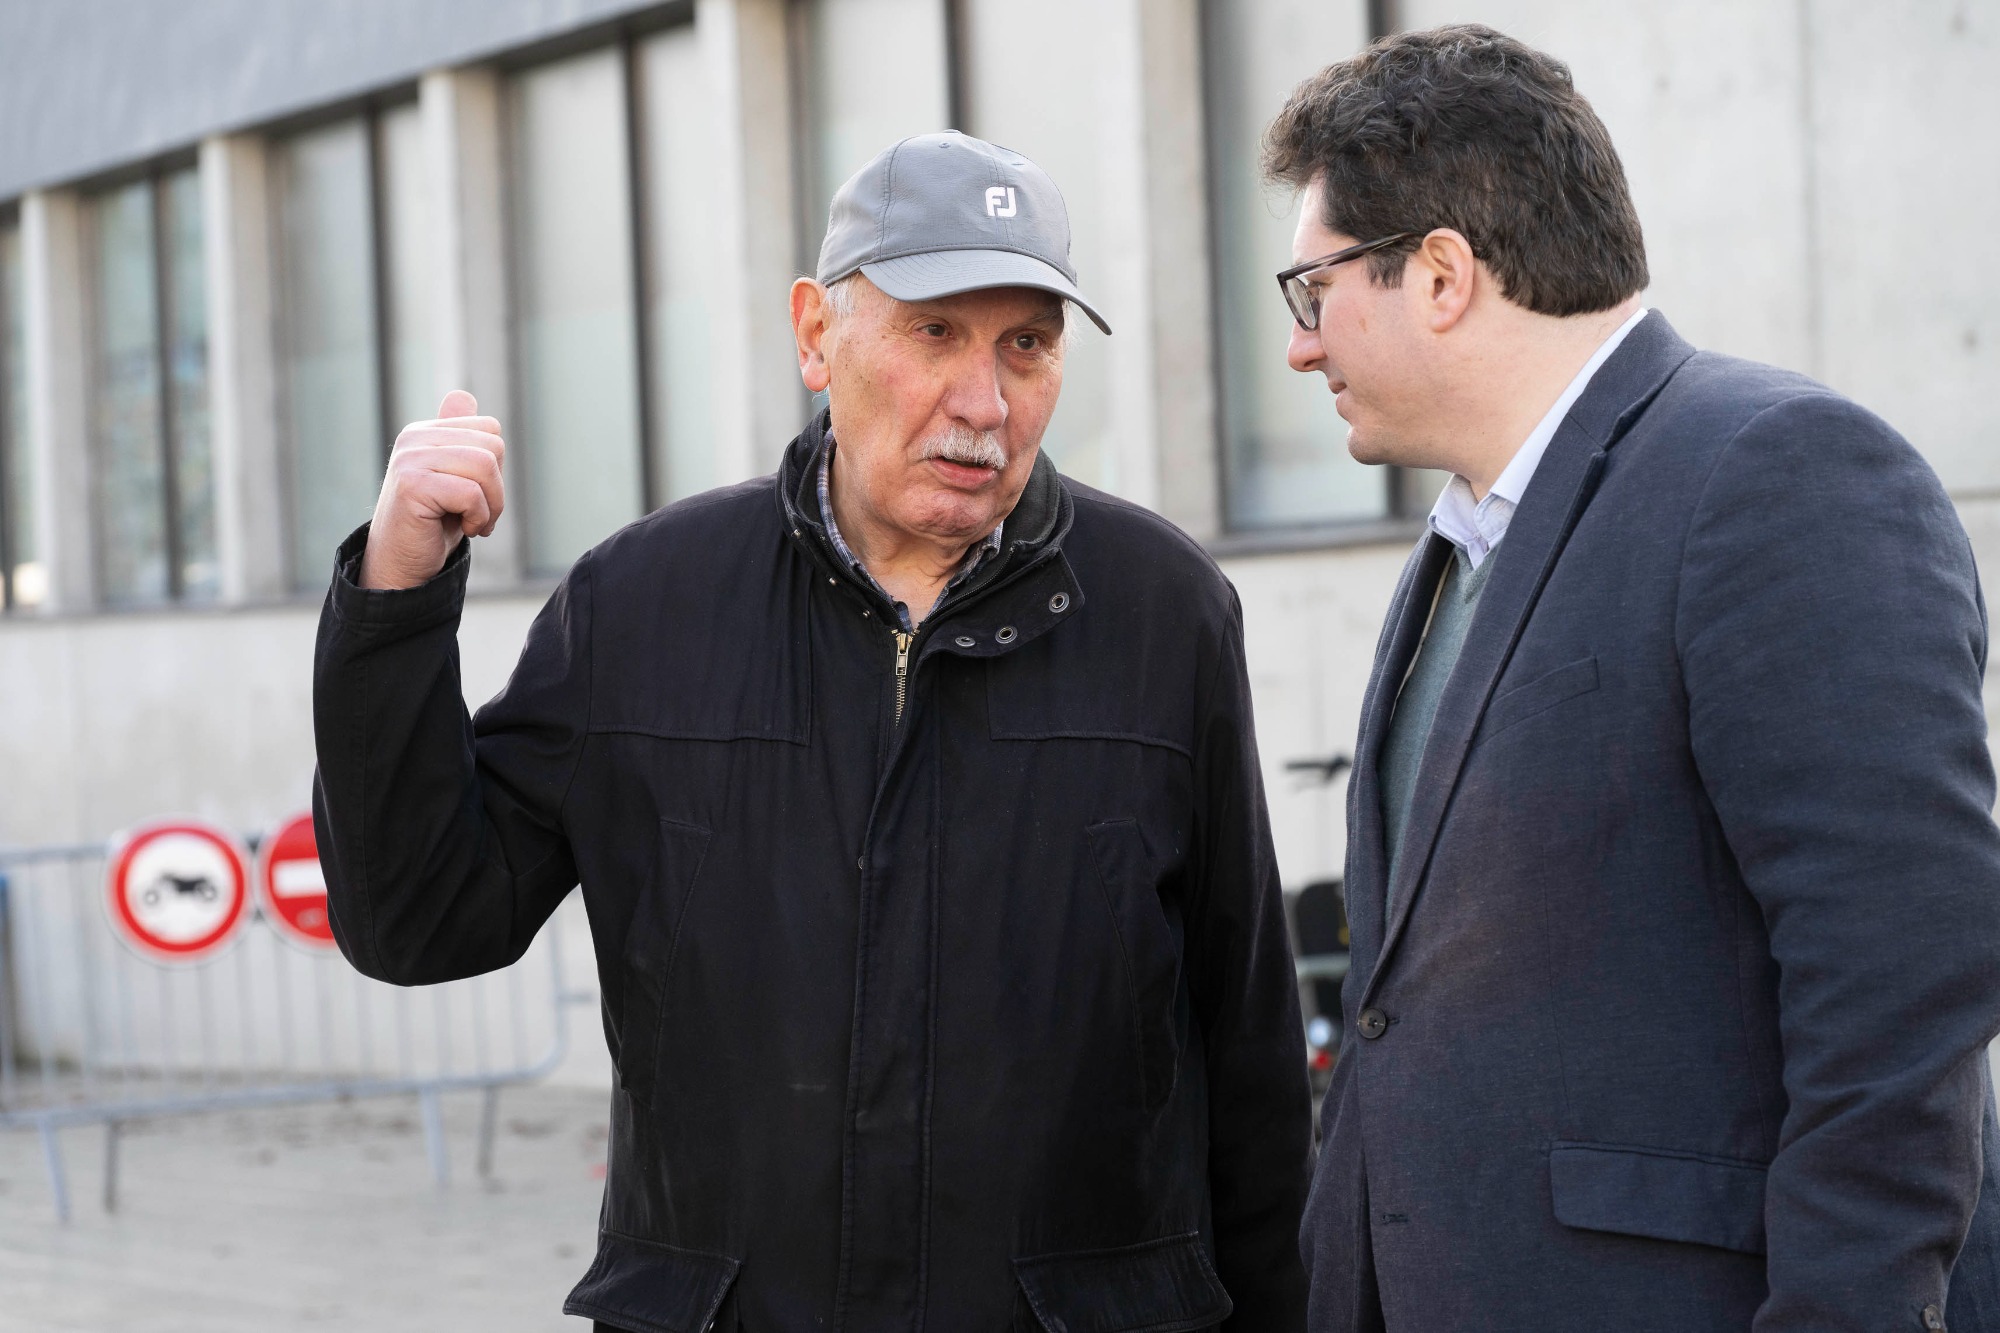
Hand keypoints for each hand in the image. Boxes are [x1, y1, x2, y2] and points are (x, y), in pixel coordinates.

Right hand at [359, 390, 506, 589]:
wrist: (402, 565)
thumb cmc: (433, 525)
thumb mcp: (455, 478)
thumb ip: (460, 439)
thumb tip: (463, 395)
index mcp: (426, 432)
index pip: (490, 428)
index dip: (497, 468)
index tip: (480, 497)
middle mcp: (414, 438)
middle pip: (493, 445)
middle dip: (498, 488)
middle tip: (480, 516)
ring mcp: (410, 459)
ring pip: (485, 466)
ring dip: (491, 505)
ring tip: (474, 524)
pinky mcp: (411, 484)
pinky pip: (470, 493)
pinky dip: (478, 517)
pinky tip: (463, 530)